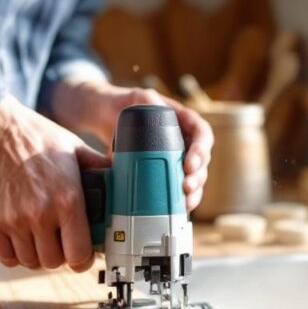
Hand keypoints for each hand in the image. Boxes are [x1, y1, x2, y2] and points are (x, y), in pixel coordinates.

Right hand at [0, 96, 109, 270]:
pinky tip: (19, 241)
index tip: (81, 254)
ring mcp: (14, 220)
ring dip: (36, 255)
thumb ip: (98, 167)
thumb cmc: (34, 136)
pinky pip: (6, 256)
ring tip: (38, 241)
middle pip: (54, 262)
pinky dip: (14, 254)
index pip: (79, 254)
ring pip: (30, 262)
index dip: (82, 259)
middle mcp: (41, 214)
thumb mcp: (74, 148)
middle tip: (58, 244)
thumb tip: (120, 175)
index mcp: (67, 200)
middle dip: (59, 256)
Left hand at [53, 81, 213, 210]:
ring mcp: (174, 158)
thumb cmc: (121, 104)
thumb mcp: (132, 97)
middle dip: (198, 177)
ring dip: (194, 193)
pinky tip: (177, 211)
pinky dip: (179, 200)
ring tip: (185, 204)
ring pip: (193, 178)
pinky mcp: (163, 172)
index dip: (201, 151)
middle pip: (201, 161)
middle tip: (186, 188)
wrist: (104, 119)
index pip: (202, 134)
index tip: (189, 164)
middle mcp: (183, 140)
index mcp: (182, 120)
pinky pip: (177, 187)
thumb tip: (154, 106)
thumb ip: (144, 99)